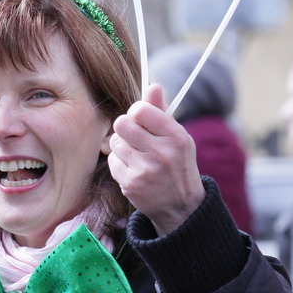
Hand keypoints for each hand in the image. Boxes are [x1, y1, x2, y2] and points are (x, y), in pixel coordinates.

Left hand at [108, 83, 204, 235]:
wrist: (181, 207)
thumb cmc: (176, 164)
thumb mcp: (176, 137)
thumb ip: (161, 112)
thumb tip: (153, 85)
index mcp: (176, 136)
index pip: (140, 110)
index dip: (135, 113)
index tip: (140, 120)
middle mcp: (162, 152)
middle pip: (122, 123)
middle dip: (125, 128)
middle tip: (134, 137)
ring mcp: (146, 170)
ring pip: (115, 142)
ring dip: (122, 147)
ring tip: (136, 156)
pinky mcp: (131, 184)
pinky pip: (112, 162)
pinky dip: (120, 164)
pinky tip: (134, 170)